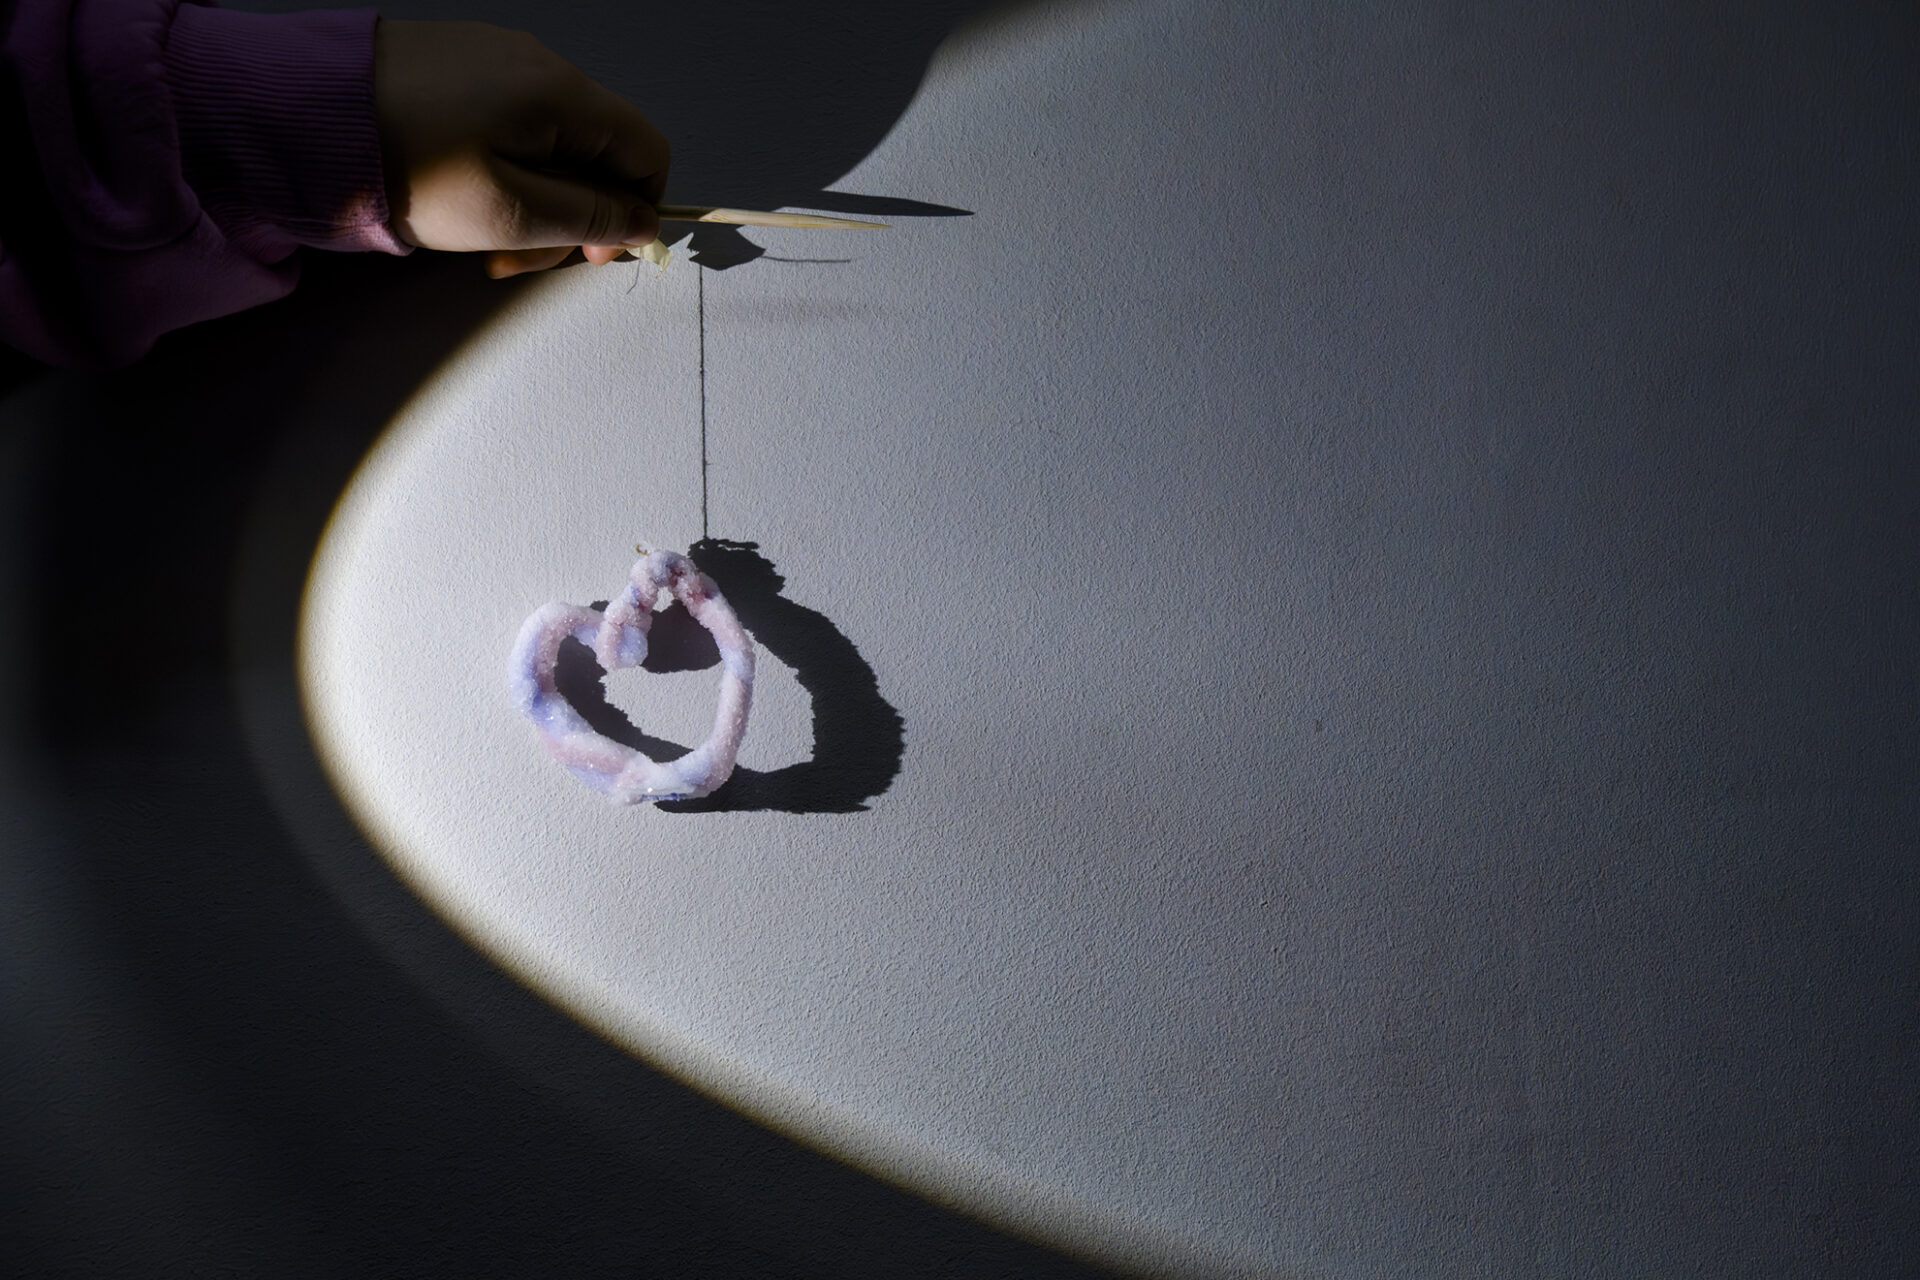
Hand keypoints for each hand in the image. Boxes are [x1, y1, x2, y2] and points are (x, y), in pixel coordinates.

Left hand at [373, 20, 668, 277]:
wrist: (302, 114)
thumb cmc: (410, 168)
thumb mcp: (513, 212)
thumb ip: (591, 219)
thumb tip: (641, 220)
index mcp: (563, 94)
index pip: (647, 150)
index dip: (633, 210)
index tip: (586, 251)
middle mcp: (538, 62)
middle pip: (595, 150)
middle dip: (571, 214)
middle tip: (515, 259)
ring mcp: (494, 56)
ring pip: (549, 141)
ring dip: (531, 197)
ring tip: (478, 235)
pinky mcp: (454, 62)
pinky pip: (506, 121)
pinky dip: (498, 166)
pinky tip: (455, 192)